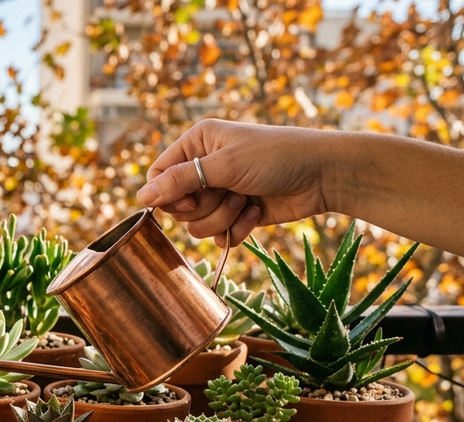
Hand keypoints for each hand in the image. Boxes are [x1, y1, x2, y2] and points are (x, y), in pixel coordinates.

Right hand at [136, 120, 332, 245]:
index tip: (192, 198)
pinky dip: (236, 230)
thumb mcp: (224, 165)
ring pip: (196, 225)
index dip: (168, 194)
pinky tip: (256, 213)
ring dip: (222, 218)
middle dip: (202, 207)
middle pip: (176, 205)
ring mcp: (220, 193)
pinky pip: (218, 236)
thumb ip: (180, 182)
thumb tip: (141, 198)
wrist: (323, 175)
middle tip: (227, 195)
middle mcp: (204, 167)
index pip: (158, 176)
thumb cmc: (276, 157)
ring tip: (246, 202)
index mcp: (196, 144)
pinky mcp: (236, 215)